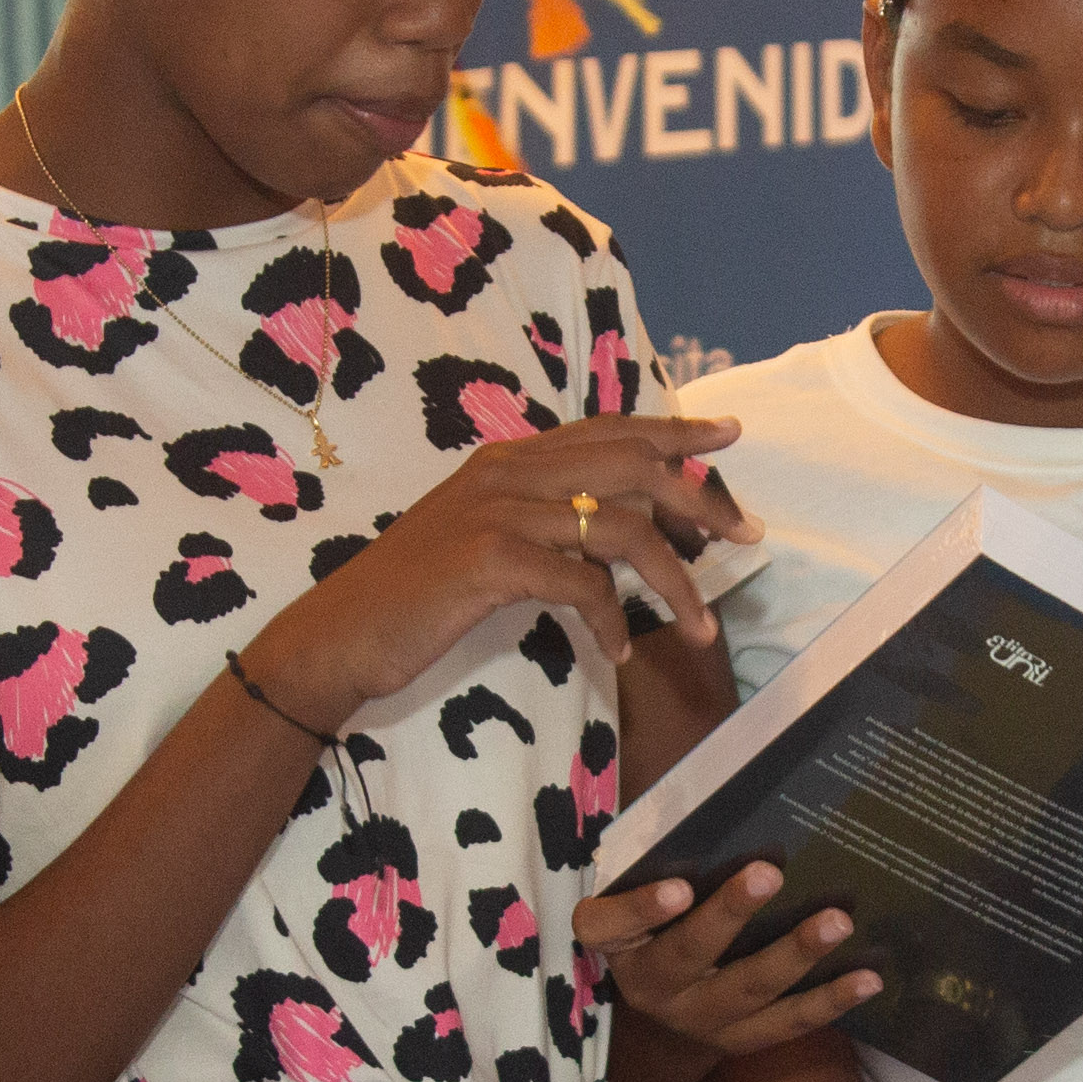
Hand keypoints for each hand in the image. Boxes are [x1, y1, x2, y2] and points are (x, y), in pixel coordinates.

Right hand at [253, 412, 748, 727]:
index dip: (674, 432)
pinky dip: (613, 620)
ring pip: (621, 526)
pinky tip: (621, 650)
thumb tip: (617, 532)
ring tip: (701, 624)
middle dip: (699, 500)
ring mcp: (497, 512)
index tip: (729, 439)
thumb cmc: (413, 599)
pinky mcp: (489, 560)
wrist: (337, 635)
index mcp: (507, 459)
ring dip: (674, 579)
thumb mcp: (483, 541)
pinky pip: (582, 583)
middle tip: (745, 536)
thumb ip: (543, 523)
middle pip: (632, 465)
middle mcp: (507, 471)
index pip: (609, 431)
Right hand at [579, 857, 877, 1055]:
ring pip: (747, 989)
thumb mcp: (644, 886)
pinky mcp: (740, 1040)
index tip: (678, 888)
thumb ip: (669, 850)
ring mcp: (698, 1019)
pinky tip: (869, 979)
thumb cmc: (660, 920)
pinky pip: (788, 1023)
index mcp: (618, 943)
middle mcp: (652, 986)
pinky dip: (830, 1000)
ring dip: (795, 955)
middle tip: (768, 874)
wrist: (668, 1001)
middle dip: (731, 915)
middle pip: (688, 953)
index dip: (640, 910)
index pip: (608, 927)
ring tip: (836, 923)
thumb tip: (730, 771)